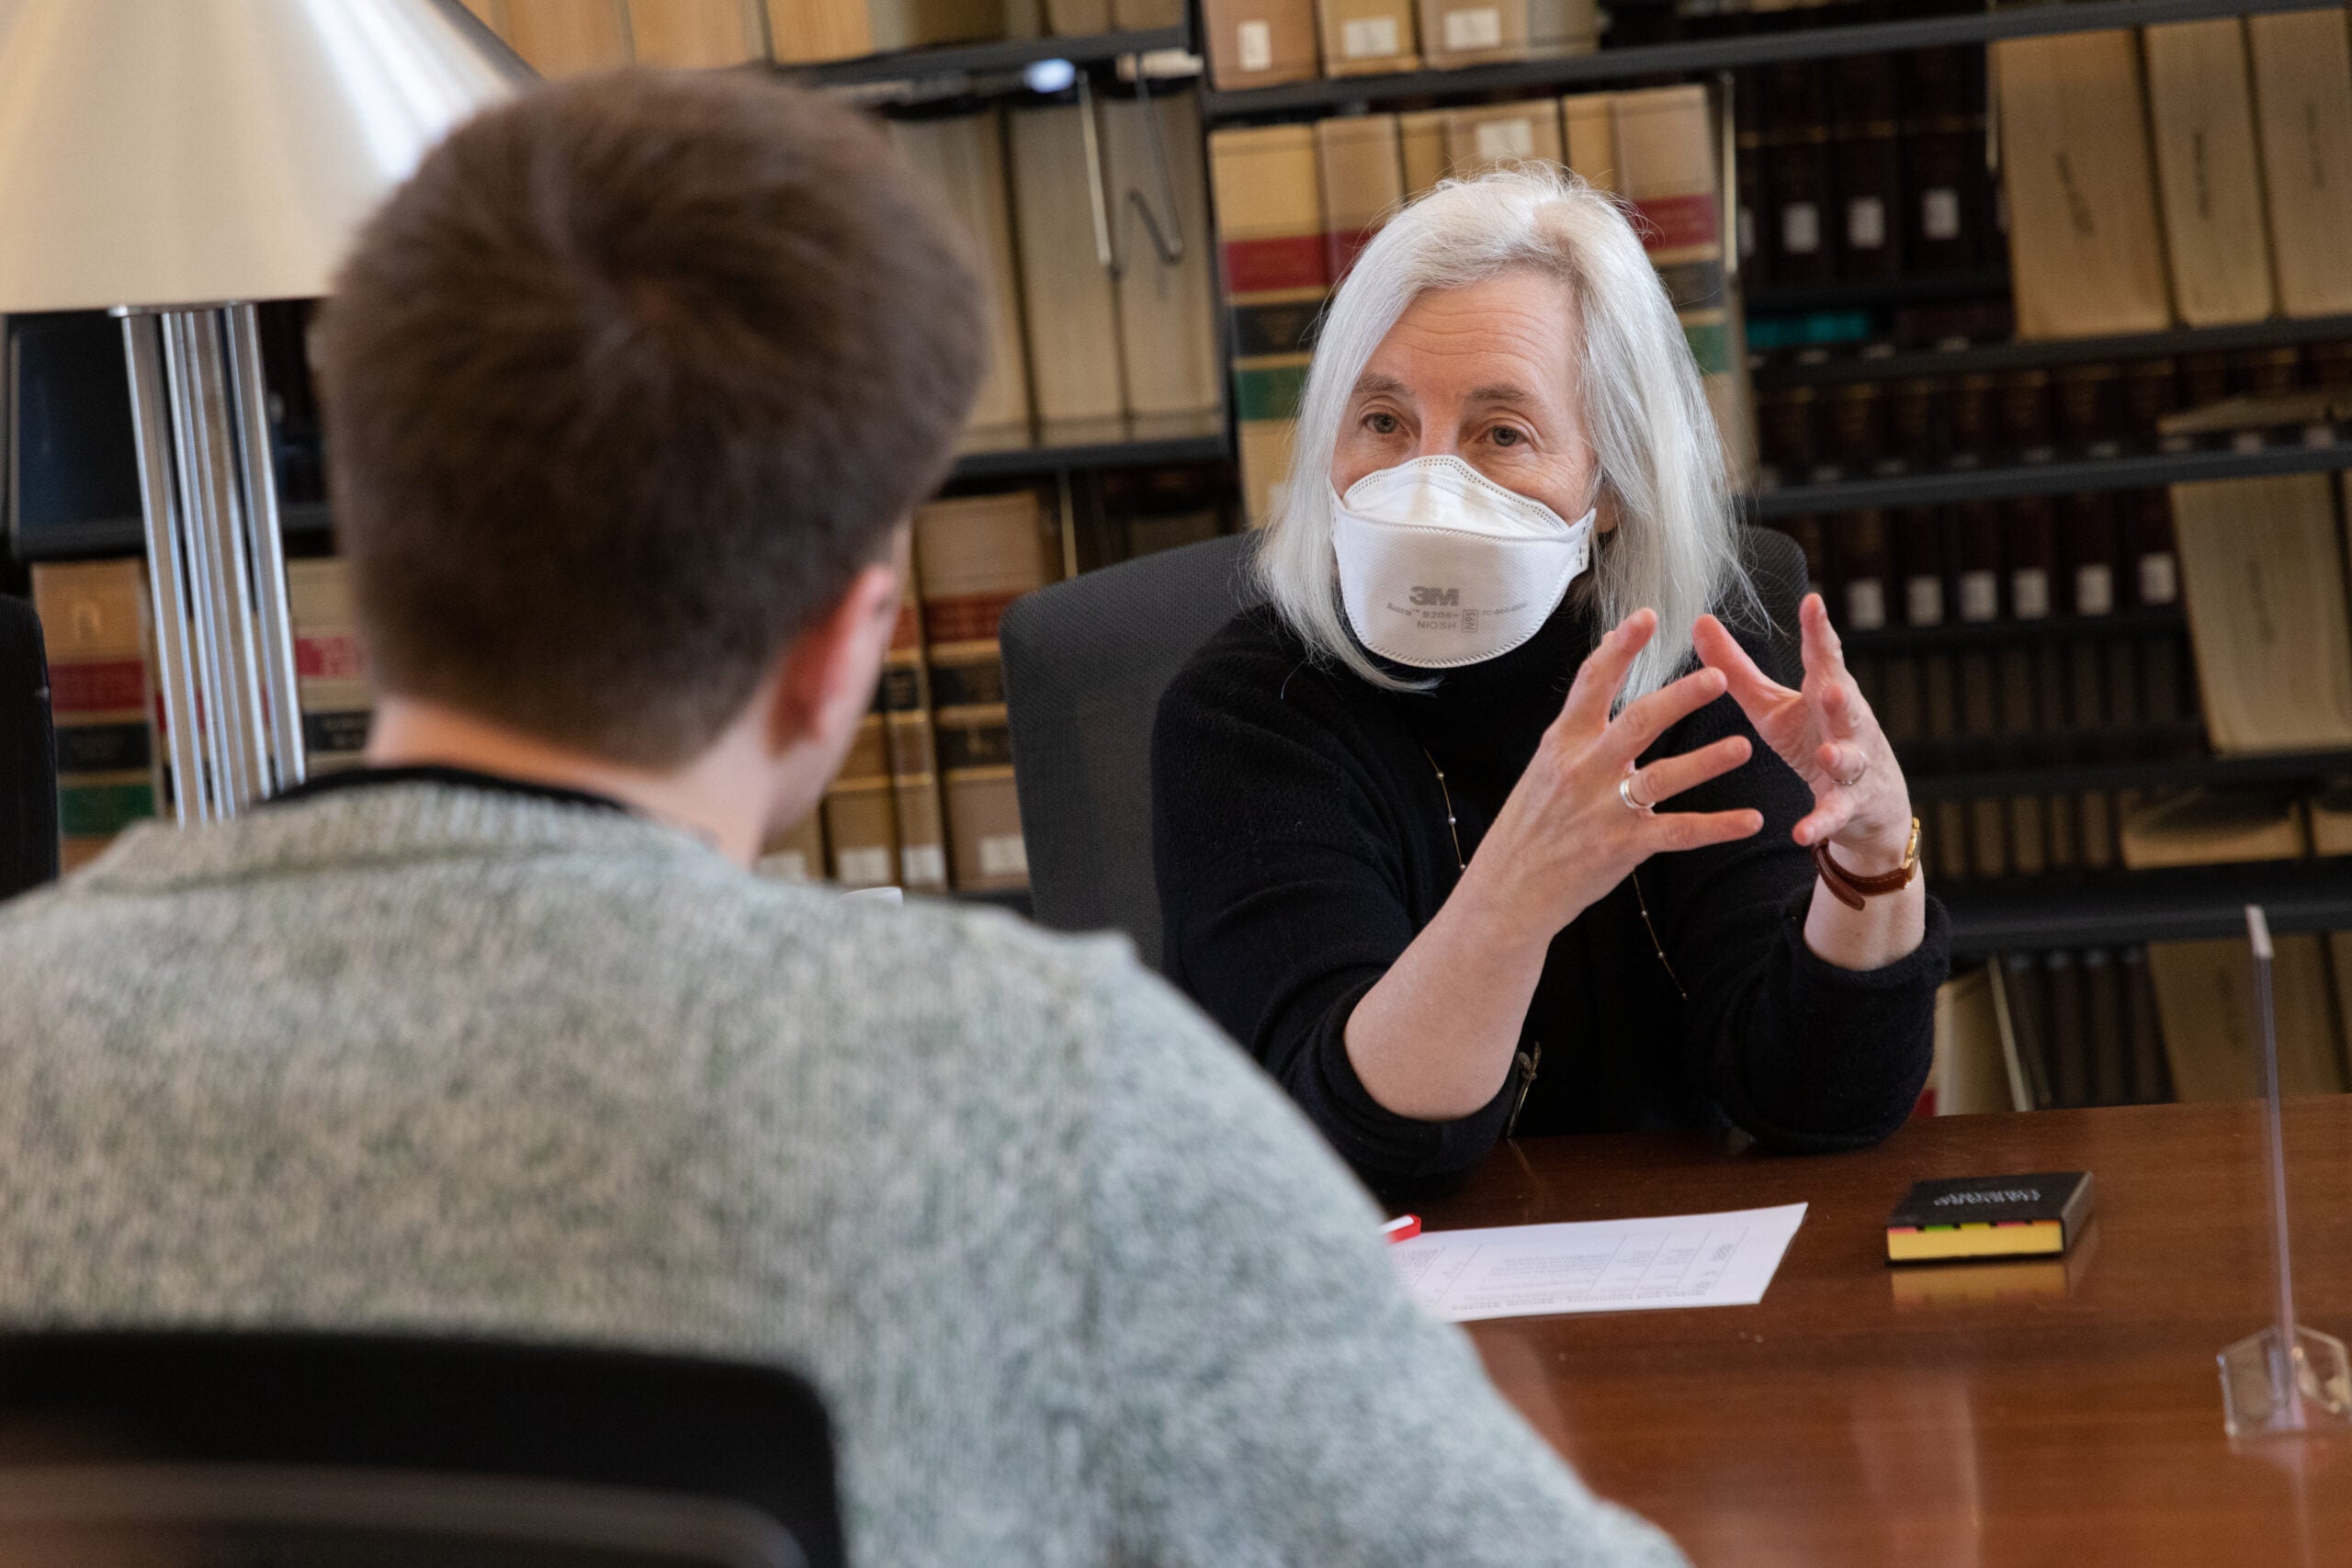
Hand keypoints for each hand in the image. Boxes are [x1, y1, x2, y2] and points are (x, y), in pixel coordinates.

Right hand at [1462, 608, 1764, 936]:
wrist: (1507, 890)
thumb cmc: (1529, 826)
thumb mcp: (1543, 768)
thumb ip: (1578, 729)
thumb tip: (1601, 675)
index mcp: (1563, 743)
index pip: (1592, 684)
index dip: (1620, 648)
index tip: (1646, 617)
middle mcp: (1582, 770)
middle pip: (1636, 723)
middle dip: (1679, 698)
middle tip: (1718, 677)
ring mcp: (1603, 809)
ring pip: (1661, 777)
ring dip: (1706, 761)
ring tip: (1743, 746)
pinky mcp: (1622, 846)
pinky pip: (1678, 832)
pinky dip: (1717, 826)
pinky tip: (1751, 820)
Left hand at [1692, 594, 1913, 875]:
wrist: (1866, 805)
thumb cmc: (1813, 739)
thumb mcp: (1772, 705)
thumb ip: (1736, 668)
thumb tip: (1699, 621)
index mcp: (1826, 693)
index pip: (1825, 658)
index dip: (1819, 631)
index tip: (1812, 602)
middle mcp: (1847, 725)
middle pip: (1848, 705)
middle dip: (1842, 693)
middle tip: (1835, 685)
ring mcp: (1853, 766)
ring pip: (1850, 758)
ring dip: (1841, 755)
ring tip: (1828, 752)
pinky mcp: (1848, 806)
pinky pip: (1833, 815)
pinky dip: (1818, 823)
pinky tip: (1799, 832)